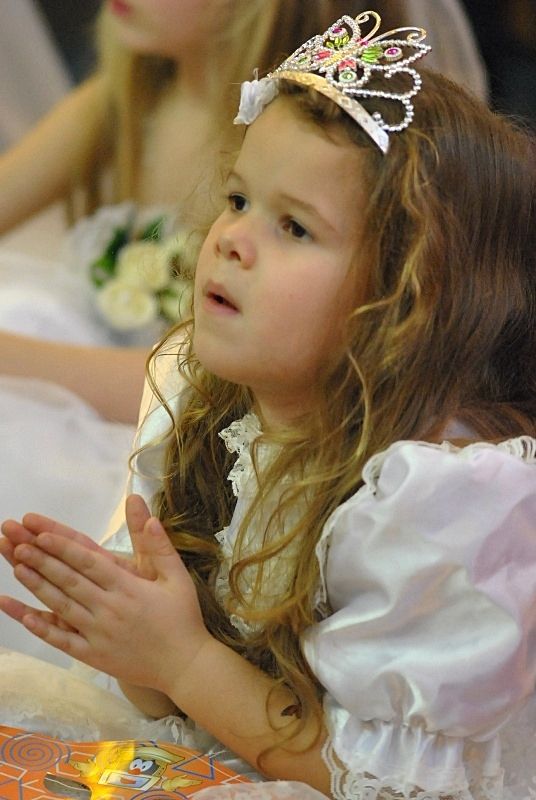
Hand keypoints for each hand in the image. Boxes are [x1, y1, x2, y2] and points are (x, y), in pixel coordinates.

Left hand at [0, 495, 212, 695]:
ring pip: (62, 607)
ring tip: (16, 568)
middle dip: (42, 561)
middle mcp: (110, 609)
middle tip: (17, 544)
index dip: (63, 548)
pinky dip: (42, 628)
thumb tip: (150, 517)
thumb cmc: (182, 618)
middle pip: (69, 581)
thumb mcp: (178, 578)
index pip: (89, 562)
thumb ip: (160, 547)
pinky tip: (24, 615)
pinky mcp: (94, 656)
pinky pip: (62, 641)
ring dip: (37, 587)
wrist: (185, 666)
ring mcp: (99, 634)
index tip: (41, 534)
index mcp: (129, 588)